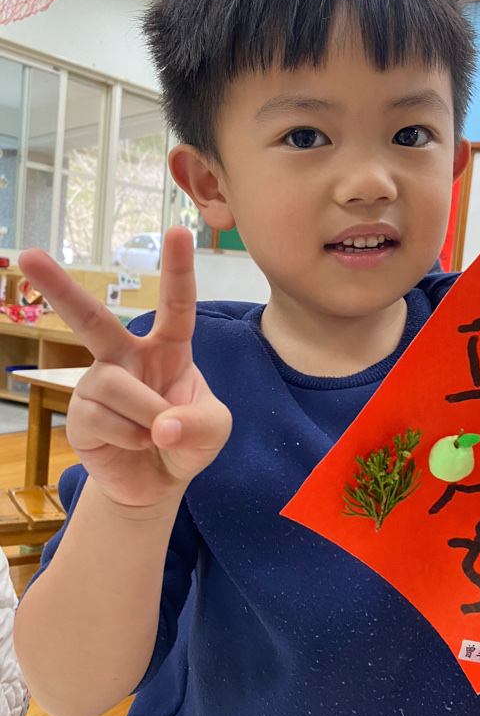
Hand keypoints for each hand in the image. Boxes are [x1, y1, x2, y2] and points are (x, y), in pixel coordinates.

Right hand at [18, 227, 231, 508]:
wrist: (158, 484)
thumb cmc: (187, 440)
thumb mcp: (214, 430)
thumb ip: (201, 423)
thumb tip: (162, 426)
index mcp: (166, 348)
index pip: (175, 305)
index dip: (178, 270)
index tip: (177, 230)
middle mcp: (125, 357)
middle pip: (93, 319)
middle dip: (60, 288)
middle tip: (28, 255)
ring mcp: (97, 385)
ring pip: (115, 385)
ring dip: (146, 414)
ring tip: (155, 436)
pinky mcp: (79, 416)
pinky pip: (104, 420)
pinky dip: (131, 439)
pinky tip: (136, 446)